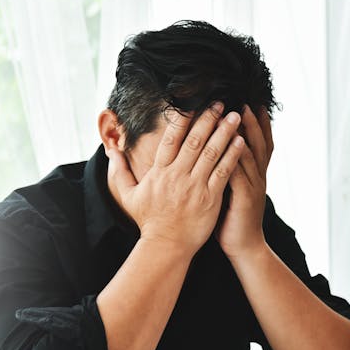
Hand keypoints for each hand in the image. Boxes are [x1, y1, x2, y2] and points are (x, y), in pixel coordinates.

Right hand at [107, 103, 245, 255]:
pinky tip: (240, 142)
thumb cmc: (149, 221)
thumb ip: (119, 171)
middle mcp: (177, 176)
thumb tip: (109, 150)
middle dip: (208, 119)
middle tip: (220, 102)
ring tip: (235, 116)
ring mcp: (195, 186)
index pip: (171, 139)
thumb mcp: (128, 196)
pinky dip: (232, 156)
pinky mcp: (210, 198)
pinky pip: (223, 172)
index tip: (193, 102)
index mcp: (159, 172)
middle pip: (194, 140)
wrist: (166, 246)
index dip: (182, 119)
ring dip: (224, 132)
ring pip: (211, 153)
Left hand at [215, 106, 273, 257]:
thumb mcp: (231, 191)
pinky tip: (232, 144)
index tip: (251, 103)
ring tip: (240, 114)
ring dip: (247, 133)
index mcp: (255, 175)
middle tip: (246, 101)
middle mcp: (258, 177)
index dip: (258, 124)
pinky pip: (241, 173)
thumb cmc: (231, 219)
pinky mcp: (246, 198)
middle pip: (259, 143)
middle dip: (253, 121)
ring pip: (252, 154)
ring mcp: (254, 187)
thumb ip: (227, 171)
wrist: (243, 247)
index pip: (259, 144)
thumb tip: (215, 153)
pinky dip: (237, 157)